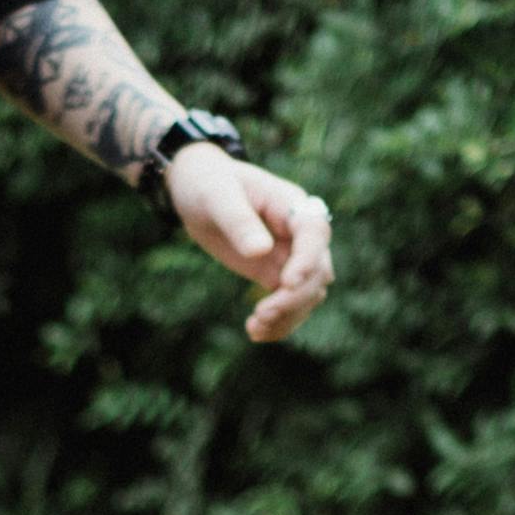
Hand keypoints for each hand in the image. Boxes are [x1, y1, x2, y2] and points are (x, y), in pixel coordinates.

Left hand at [167, 147, 333, 343]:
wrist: (197, 189)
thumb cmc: (209, 182)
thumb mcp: (217, 195)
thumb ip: (239, 221)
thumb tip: (261, 250)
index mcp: (291, 204)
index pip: (315, 233)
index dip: (308, 259)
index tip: (286, 283)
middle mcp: (299, 233)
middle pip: (317, 270)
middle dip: (294, 297)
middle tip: (261, 314)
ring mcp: (290, 255)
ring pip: (308, 293)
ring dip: (288, 315)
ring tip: (254, 328)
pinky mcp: (275, 274)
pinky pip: (289, 303)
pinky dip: (279, 322)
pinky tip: (255, 332)